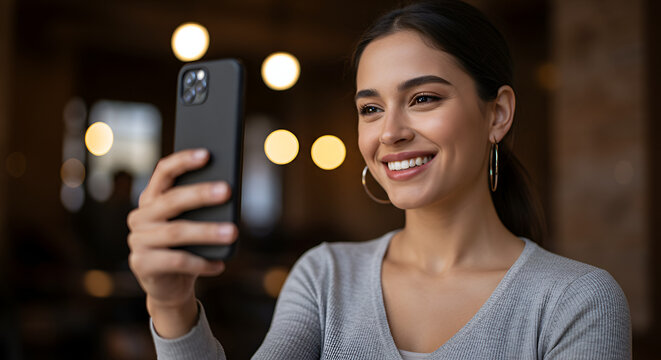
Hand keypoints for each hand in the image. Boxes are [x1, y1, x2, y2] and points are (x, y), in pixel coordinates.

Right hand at [127, 148, 237, 337]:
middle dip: (200, 194)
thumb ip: (202, 208)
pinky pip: (176, 261)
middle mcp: (140, 216)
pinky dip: (201, 263)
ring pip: (176, 232)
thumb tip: (228, 190)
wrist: (169, 286)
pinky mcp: (141, 264)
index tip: (207, 154)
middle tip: (227, 190)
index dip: (183, 161)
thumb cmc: (187, 247)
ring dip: (207, 232)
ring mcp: (137, 241)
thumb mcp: (194, 223)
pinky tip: (220, 264)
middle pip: (171, 200)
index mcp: (152, 199)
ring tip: (233, 232)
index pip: (163, 172)